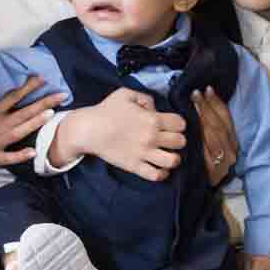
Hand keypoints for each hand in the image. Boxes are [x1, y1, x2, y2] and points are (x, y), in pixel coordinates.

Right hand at [0, 74, 55, 170]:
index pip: (12, 97)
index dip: (28, 88)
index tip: (42, 78)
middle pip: (23, 113)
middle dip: (43, 103)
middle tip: (61, 94)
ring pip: (19, 132)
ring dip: (36, 123)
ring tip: (52, 114)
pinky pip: (9, 158)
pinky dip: (21, 155)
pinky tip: (34, 152)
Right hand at [68, 87, 185, 180]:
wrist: (88, 130)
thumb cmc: (106, 110)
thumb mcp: (126, 94)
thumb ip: (145, 98)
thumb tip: (155, 109)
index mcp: (152, 119)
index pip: (181, 124)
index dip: (178, 124)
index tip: (171, 125)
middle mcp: (151, 137)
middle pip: (181, 142)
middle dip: (177, 140)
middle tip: (168, 139)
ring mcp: (144, 153)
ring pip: (173, 161)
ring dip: (173, 157)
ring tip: (166, 154)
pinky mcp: (135, 166)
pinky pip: (156, 175)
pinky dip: (161, 173)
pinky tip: (158, 167)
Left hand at [193, 88, 238, 184]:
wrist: (202, 189)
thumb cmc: (206, 161)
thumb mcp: (213, 142)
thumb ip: (211, 125)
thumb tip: (205, 97)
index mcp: (233, 141)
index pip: (226, 119)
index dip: (216, 103)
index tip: (206, 90)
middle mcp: (232, 151)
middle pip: (218, 126)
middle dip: (206, 109)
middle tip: (195, 94)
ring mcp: (223, 162)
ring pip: (212, 137)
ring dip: (201, 120)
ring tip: (191, 106)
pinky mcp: (214, 173)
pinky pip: (205, 153)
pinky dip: (198, 141)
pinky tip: (189, 132)